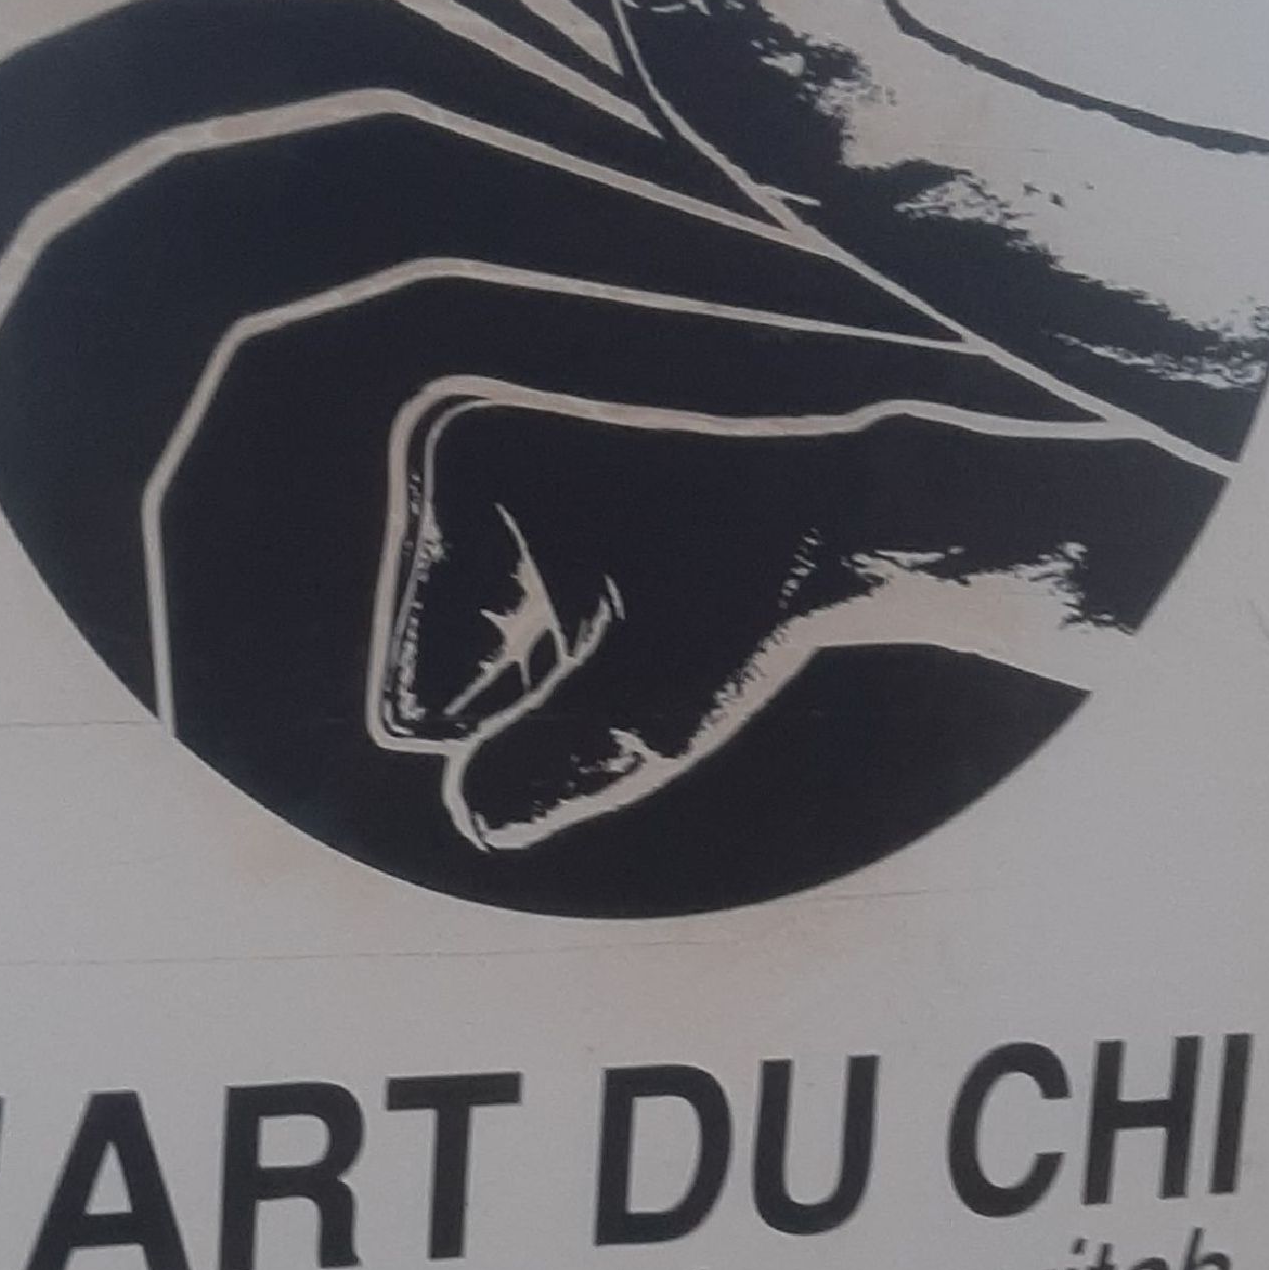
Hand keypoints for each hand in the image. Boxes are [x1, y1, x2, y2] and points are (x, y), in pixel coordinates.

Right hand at [373, 381, 1208, 855]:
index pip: (420, 705)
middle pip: (434, 677)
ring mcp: (478, 466)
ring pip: (468, 661)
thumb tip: (472, 821)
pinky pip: (497, 629)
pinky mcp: (513, 488)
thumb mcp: (656, 710)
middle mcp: (449, 447)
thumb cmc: (757, 604)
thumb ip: (553, 776)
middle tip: (648, 631)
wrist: (848, 512)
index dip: (533, 724)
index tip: (632, 646)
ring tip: (654, 617)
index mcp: (457, 472)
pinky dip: (565, 651)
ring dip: (554, 682)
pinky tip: (647, 607)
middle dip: (535, 697)